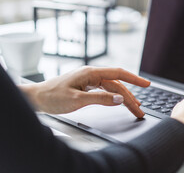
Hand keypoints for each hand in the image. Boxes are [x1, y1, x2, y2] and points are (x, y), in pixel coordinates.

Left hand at [19, 66, 149, 117]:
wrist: (36, 98)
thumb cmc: (52, 97)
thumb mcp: (77, 100)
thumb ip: (100, 99)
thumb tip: (119, 98)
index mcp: (90, 73)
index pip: (118, 73)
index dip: (134, 79)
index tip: (147, 84)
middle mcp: (91, 74)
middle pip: (117, 84)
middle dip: (130, 96)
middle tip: (140, 110)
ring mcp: (88, 80)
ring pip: (112, 88)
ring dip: (123, 98)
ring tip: (134, 108)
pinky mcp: (86, 86)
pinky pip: (104, 90)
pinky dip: (114, 97)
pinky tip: (119, 102)